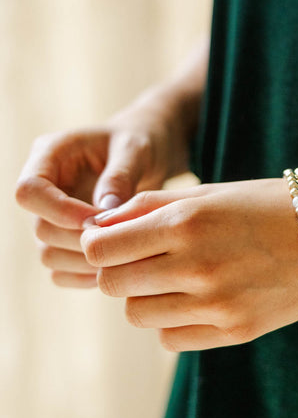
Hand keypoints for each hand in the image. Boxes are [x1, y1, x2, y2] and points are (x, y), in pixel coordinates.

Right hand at [15, 115, 180, 287]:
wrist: (148, 154)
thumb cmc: (140, 142)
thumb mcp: (136, 149)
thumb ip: (120, 175)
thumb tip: (105, 212)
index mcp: (49, 155)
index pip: (30, 191)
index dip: (60, 211)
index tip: (100, 218)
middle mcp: (43, 188)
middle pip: (40, 228)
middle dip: (80, 239)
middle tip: (123, 240)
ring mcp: (51, 217)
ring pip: (49, 254)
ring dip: (85, 261)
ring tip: (125, 255)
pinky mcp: (64, 240)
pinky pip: (62, 270)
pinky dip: (86, 275)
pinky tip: (119, 266)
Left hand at [80, 179, 297, 349]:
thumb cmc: (266, 206)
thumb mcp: (208, 193)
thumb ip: (148, 208)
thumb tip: (98, 229)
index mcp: (186, 222)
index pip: (101, 249)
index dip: (98, 244)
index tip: (112, 241)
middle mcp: (197, 265)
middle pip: (112, 285)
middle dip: (118, 271)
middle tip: (144, 260)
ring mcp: (216, 304)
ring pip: (137, 315)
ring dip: (145, 297)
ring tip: (176, 278)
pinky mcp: (233, 332)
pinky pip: (169, 338)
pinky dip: (172, 321)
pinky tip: (197, 299)